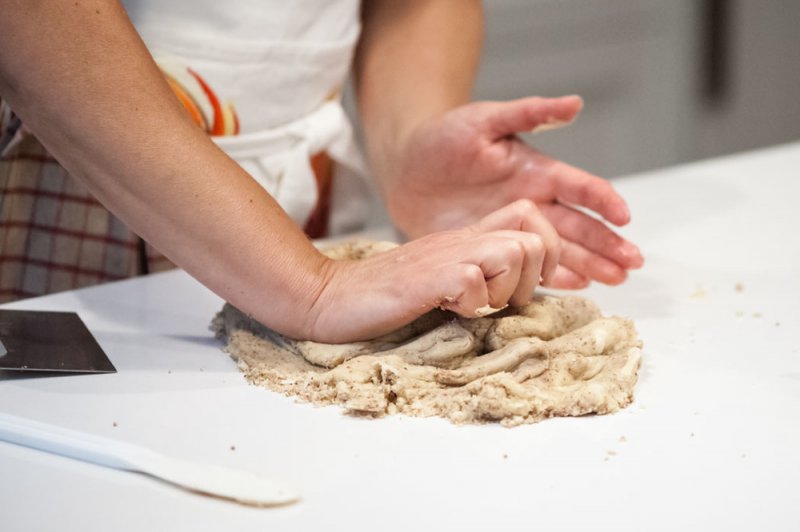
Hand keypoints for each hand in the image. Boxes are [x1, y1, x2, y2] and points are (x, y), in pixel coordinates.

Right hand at [306, 201, 558, 342]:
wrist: (331, 296)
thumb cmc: (383, 294)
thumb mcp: (439, 275)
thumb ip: (474, 273)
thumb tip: (517, 292)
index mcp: (467, 238)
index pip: (530, 216)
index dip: (546, 252)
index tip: (527, 285)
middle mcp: (463, 240)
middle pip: (535, 238)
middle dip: (533, 278)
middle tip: (500, 301)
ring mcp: (447, 256)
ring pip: (516, 253)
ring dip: (504, 291)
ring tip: (471, 305)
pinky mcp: (430, 278)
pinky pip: (475, 282)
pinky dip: (470, 306)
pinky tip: (445, 309)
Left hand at [377, 95, 643, 288]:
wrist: (405, 168)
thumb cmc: (442, 137)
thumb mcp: (483, 120)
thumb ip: (528, 114)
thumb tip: (576, 104)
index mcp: (537, 171)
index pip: (580, 186)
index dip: (603, 201)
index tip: (624, 218)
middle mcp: (533, 202)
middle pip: (580, 225)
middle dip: (607, 243)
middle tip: (633, 263)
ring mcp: (515, 229)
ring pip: (562, 249)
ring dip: (591, 264)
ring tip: (616, 280)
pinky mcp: (494, 249)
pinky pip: (529, 266)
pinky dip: (554, 276)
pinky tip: (577, 285)